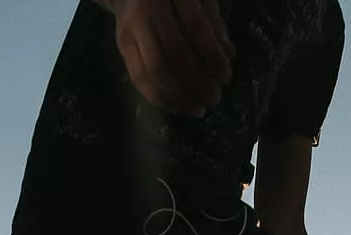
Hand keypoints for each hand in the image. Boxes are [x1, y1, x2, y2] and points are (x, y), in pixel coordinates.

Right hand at [110, 0, 233, 116]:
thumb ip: (213, 22)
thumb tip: (228, 54)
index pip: (194, 27)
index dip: (211, 55)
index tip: (225, 78)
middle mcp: (147, 9)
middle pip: (172, 53)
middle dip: (196, 82)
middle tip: (213, 98)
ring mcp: (131, 29)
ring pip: (153, 70)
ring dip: (178, 96)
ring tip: (197, 109)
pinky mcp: (122, 47)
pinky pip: (139, 78)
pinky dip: (159, 97)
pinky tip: (176, 106)